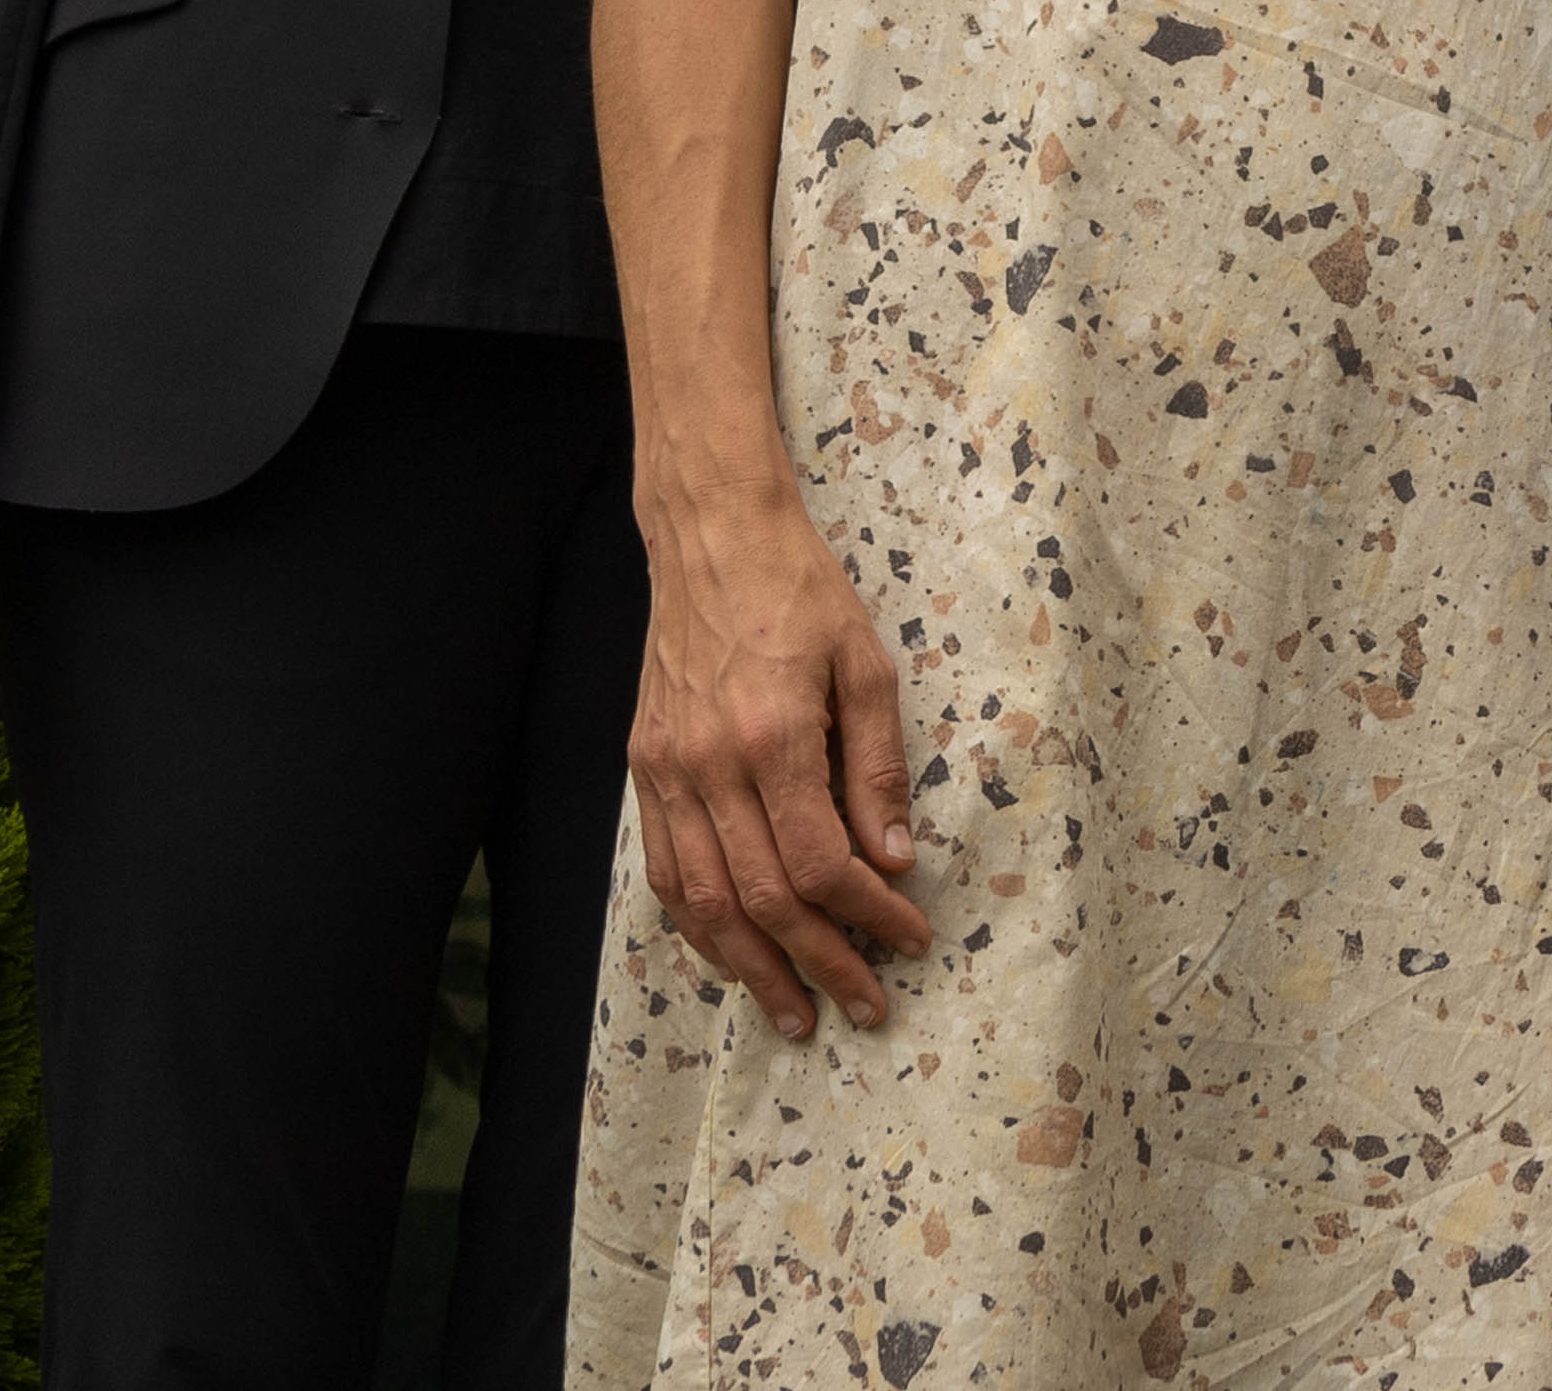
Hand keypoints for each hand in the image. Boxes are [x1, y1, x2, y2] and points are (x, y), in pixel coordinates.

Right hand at [628, 473, 933, 1038]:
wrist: (711, 539)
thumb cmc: (800, 593)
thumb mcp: (865, 666)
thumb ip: (877, 769)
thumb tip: (892, 861)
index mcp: (771, 737)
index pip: (820, 862)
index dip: (867, 915)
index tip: (908, 939)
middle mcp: (708, 767)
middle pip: (762, 900)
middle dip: (818, 963)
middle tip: (862, 1006)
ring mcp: (666, 773)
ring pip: (704, 903)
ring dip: (751, 968)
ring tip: (793, 1012)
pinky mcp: (644, 770)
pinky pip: (668, 873)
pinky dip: (701, 926)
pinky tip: (733, 955)